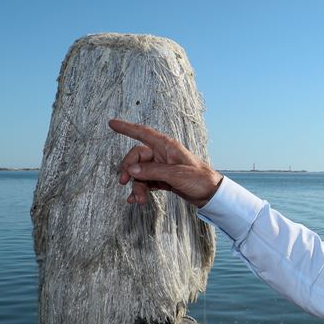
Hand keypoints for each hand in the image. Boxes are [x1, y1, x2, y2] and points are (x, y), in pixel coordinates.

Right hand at [108, 119, 222, 207]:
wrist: (211, 194)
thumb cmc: (199, 179)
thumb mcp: (176, 175)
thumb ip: (152, 171)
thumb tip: (131, 169)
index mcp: (166, 146)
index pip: (143, 133)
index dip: (127, 128)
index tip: (112, 123)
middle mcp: (162, 154)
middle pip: (136, 157)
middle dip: (128, 170)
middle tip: (123, 182)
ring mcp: (161, 167)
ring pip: (140, 172)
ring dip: (136, 186)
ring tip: (138, 200)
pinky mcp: (162, 179)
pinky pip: (145, 182)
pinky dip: (140, 190)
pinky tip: (136, 200)